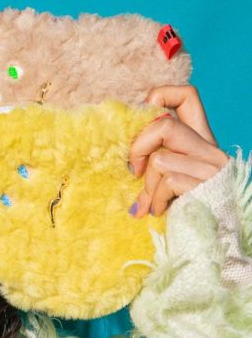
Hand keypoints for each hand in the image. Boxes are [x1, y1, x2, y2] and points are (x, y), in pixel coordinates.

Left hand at [127, 85, 229, 217]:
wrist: (208, 242)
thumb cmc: (181, 209)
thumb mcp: (165, 180)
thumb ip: (154, 160)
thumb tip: (126, 156)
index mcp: (201, 140)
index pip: (187, 96)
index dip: (161, 96)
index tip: (141, 122)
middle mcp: (210, 149)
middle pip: (164, 125)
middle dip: (138, 148)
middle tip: (133, 171)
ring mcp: (211, 167)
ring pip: (159, 158)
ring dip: (146, 186)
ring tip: (149, 203)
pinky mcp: (207, 185)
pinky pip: (167, 181)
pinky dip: (156, 199)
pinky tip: (160, 211)